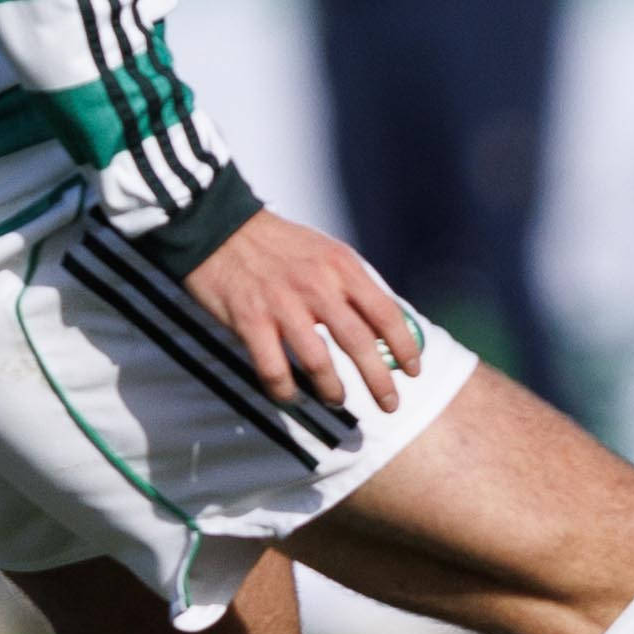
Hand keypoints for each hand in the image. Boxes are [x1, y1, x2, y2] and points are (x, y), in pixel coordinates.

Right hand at [182, 209, 431, 416]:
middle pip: (358, 343)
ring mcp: (282, 304)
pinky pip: (273, 370)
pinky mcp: (250, 321)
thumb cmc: (279, 245)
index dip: (404, 346)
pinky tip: (292, 397)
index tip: (413, 371)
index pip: (385, 313)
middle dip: (379, 381)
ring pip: (318, 363)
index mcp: (341, 266)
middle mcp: (317, 285)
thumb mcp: (326, 251)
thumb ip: (353, 285)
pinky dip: (286, 391)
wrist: (219, 228)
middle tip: (389, 405)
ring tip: (339, 400)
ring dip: (333, 390)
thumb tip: (384, 327)